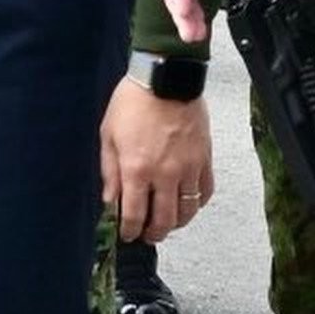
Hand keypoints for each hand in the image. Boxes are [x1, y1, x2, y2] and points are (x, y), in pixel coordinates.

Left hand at [103, 75, 213, 246]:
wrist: (166, 77)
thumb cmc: (133, 102)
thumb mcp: (108, 136)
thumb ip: (109, 172)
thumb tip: (110, 201)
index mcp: (137, 169)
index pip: (133, 214)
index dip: (129, 231)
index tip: (128, 235)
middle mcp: (165, 173)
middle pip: (163, 220)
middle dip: (153, 234)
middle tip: (147, 235)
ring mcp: (188, 167)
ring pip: (186, 210)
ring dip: (176, 223)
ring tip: (167, 224)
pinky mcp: (205, 158)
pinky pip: (205, 191)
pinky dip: (197, 204)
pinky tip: (187, 204)